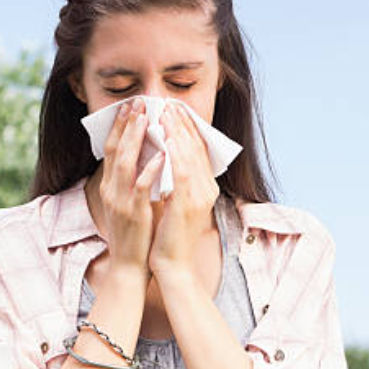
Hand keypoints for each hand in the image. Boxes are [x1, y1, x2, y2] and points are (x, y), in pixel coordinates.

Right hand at [96, 97, 165, 275]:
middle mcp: (111, 190)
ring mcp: (120, 201)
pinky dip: (151, 168)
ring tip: (147, 119)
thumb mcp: (129, 201)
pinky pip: (142, 186)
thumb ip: (133, 179)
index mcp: (110, 186)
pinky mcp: (134, 212)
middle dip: (126, 125)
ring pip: (125, 163)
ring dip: (136, 139)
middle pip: (115, 150)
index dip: (119, 127)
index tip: (129, 107)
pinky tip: (162, 154)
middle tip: (137, 103)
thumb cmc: (134, 233)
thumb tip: (147, 155)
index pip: (111, 150)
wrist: (129, 264)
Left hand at [149, 102, 218, 277]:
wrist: (172, 264)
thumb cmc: (168, 234)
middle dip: (182, 124)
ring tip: (168, 113)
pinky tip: (169, 141)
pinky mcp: (187, 206)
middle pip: (196, 149)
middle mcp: (206, 189)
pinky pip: (184, 176)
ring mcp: (199, 197)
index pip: (197, 151)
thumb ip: (174, 181)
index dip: (187, 128)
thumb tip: (163, 158)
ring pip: (191, 158)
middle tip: (170, 103)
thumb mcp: (173, 202)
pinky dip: (177, 157)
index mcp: (203, 187)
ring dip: (179, 133)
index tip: (174, 109)